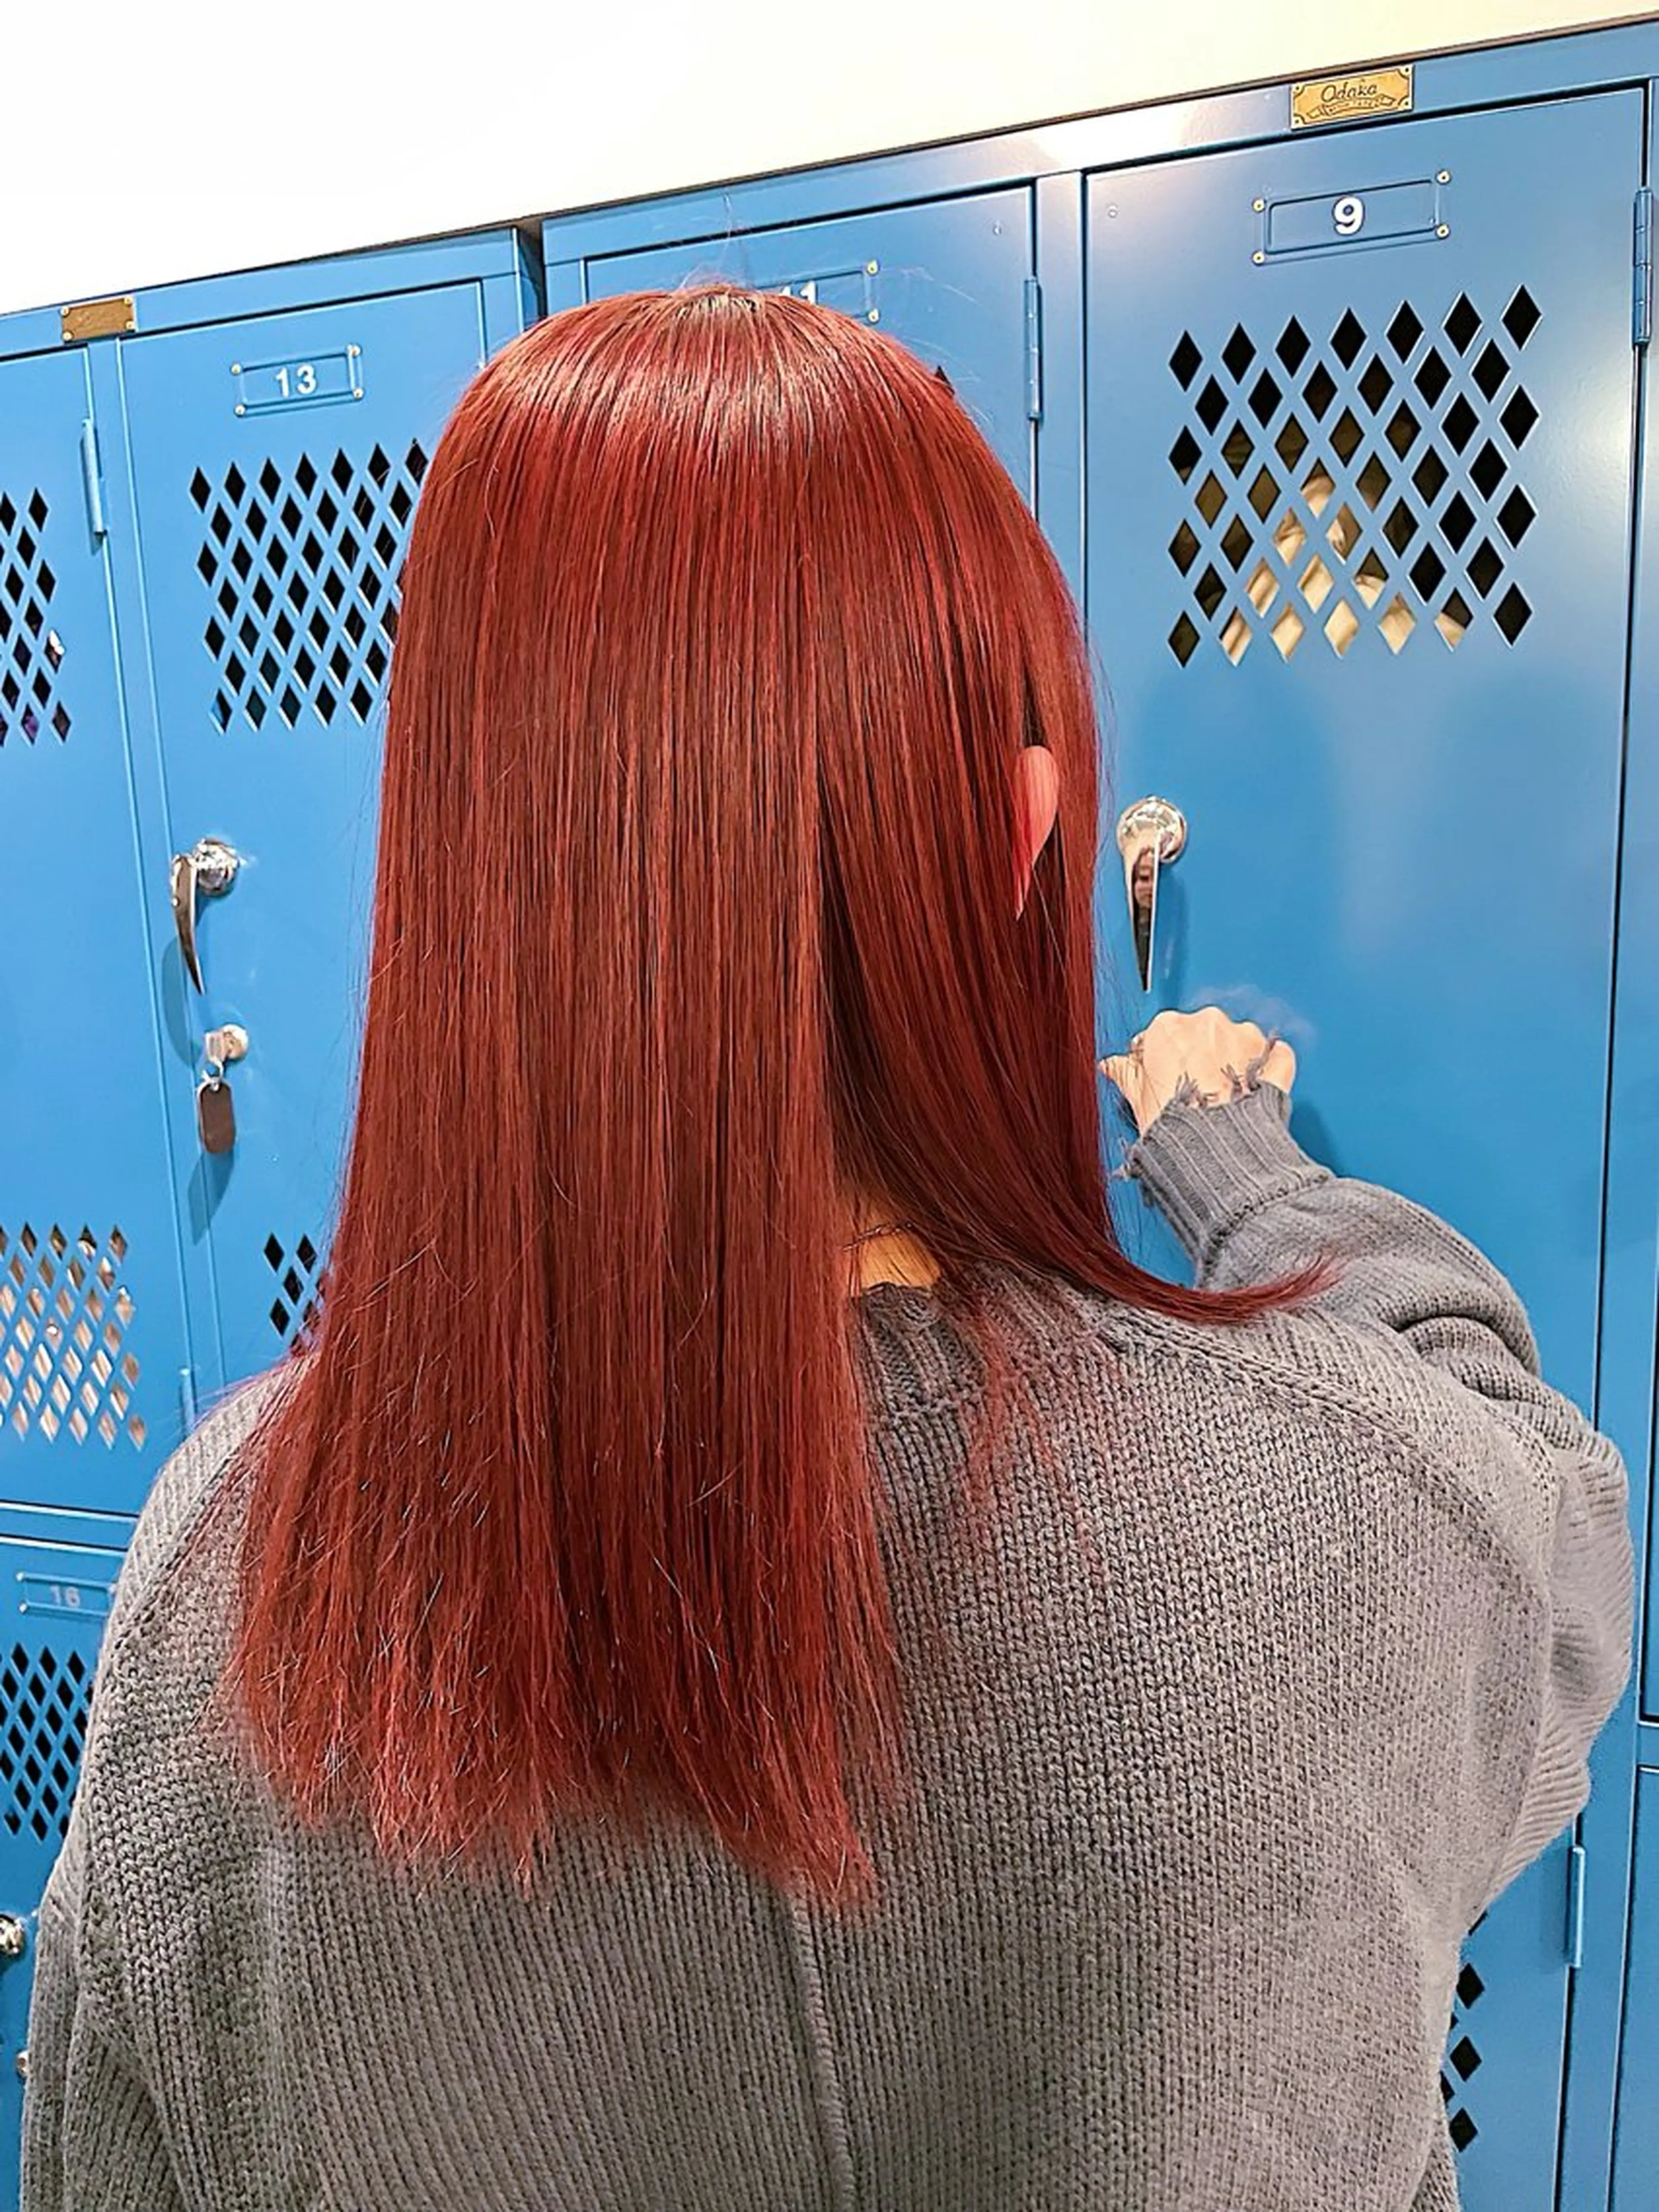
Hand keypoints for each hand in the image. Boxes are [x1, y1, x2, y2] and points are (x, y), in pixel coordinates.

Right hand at [1100, 1008, 1296, 1136]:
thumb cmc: (1176, 1128)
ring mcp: (1243, 1038)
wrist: (1215, 1153)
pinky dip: (1266, 1068)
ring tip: (1220, 1098)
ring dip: (1230, 1061)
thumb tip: (1113, 1066)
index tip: (1160, 1076)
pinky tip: (1253, 1088)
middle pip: (1198, 1034)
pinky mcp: (1271, 1059)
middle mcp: (1206, 1023)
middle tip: (1191, 1092)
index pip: (1158, 1036)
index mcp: (1167, 1028)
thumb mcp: (1136, 1100)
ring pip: (1235, 1041)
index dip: (1158, 1059)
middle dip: (1196, 1057)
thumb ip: (1126, 1074)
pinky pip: (1273, 1056)